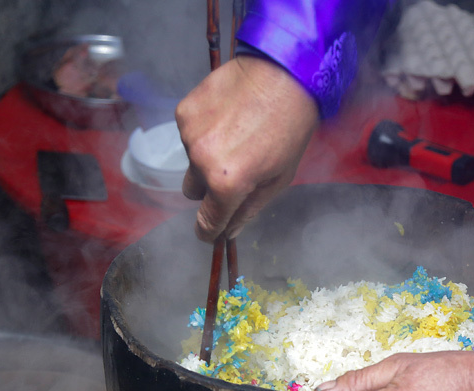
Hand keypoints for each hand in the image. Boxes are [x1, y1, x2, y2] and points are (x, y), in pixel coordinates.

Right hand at [175, 54, 318, 241]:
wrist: (284, 74)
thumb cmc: (290, 128)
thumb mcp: (279, 178)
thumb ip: (249, 210)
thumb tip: (229, 233)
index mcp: (227, 184)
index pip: (206, 222)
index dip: (209, 230)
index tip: (212, 230)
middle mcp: (200, 161)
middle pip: (193, 192)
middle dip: (211, 187)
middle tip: (237, 168)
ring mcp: (188, 134)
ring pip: (191, 161)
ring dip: (208, 156)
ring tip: (238, 134)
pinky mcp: (183, 111)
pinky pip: (188, 135)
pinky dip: (204, 132)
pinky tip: (228, 117)